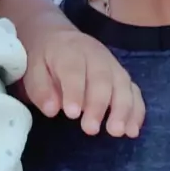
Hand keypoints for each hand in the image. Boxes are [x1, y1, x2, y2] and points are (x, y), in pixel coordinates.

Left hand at [23, 23, 145, 137]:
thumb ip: (40, 89)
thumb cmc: (43, 59)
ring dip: (123, 109)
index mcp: (69, 51)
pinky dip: (136, 110)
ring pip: (122, 84)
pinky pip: (134, 91)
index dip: (75, 92)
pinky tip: (133, 130)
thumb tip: (53, 109)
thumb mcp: (33, 69)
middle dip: (98, 105)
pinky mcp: (122, 75)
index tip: (72, 114)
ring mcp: (112, 64)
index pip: (74, 70)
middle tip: (91, 129)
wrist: (57, 38)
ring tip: (118, 132)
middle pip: (101, 78)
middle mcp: (95, 55)